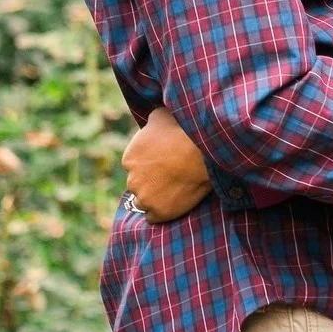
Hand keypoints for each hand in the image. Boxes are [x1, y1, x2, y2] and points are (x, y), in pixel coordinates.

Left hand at [121, 108, 211, 222]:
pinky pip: (155, 216)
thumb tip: (150, 120)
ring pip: (145, 201)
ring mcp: (145, 198)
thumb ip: (150, 122)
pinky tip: (175, 199)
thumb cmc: (183, 130)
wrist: (202, 149)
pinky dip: (163, 210)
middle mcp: (132, 180)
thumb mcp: (160, 115)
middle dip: (151, 180)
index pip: (135, 166)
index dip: (150, 164)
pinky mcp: (158, 212)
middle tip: (173, 174)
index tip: (164, 162)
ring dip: (156, 197)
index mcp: (130, 158)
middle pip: (139, 185)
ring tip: (176, 187)